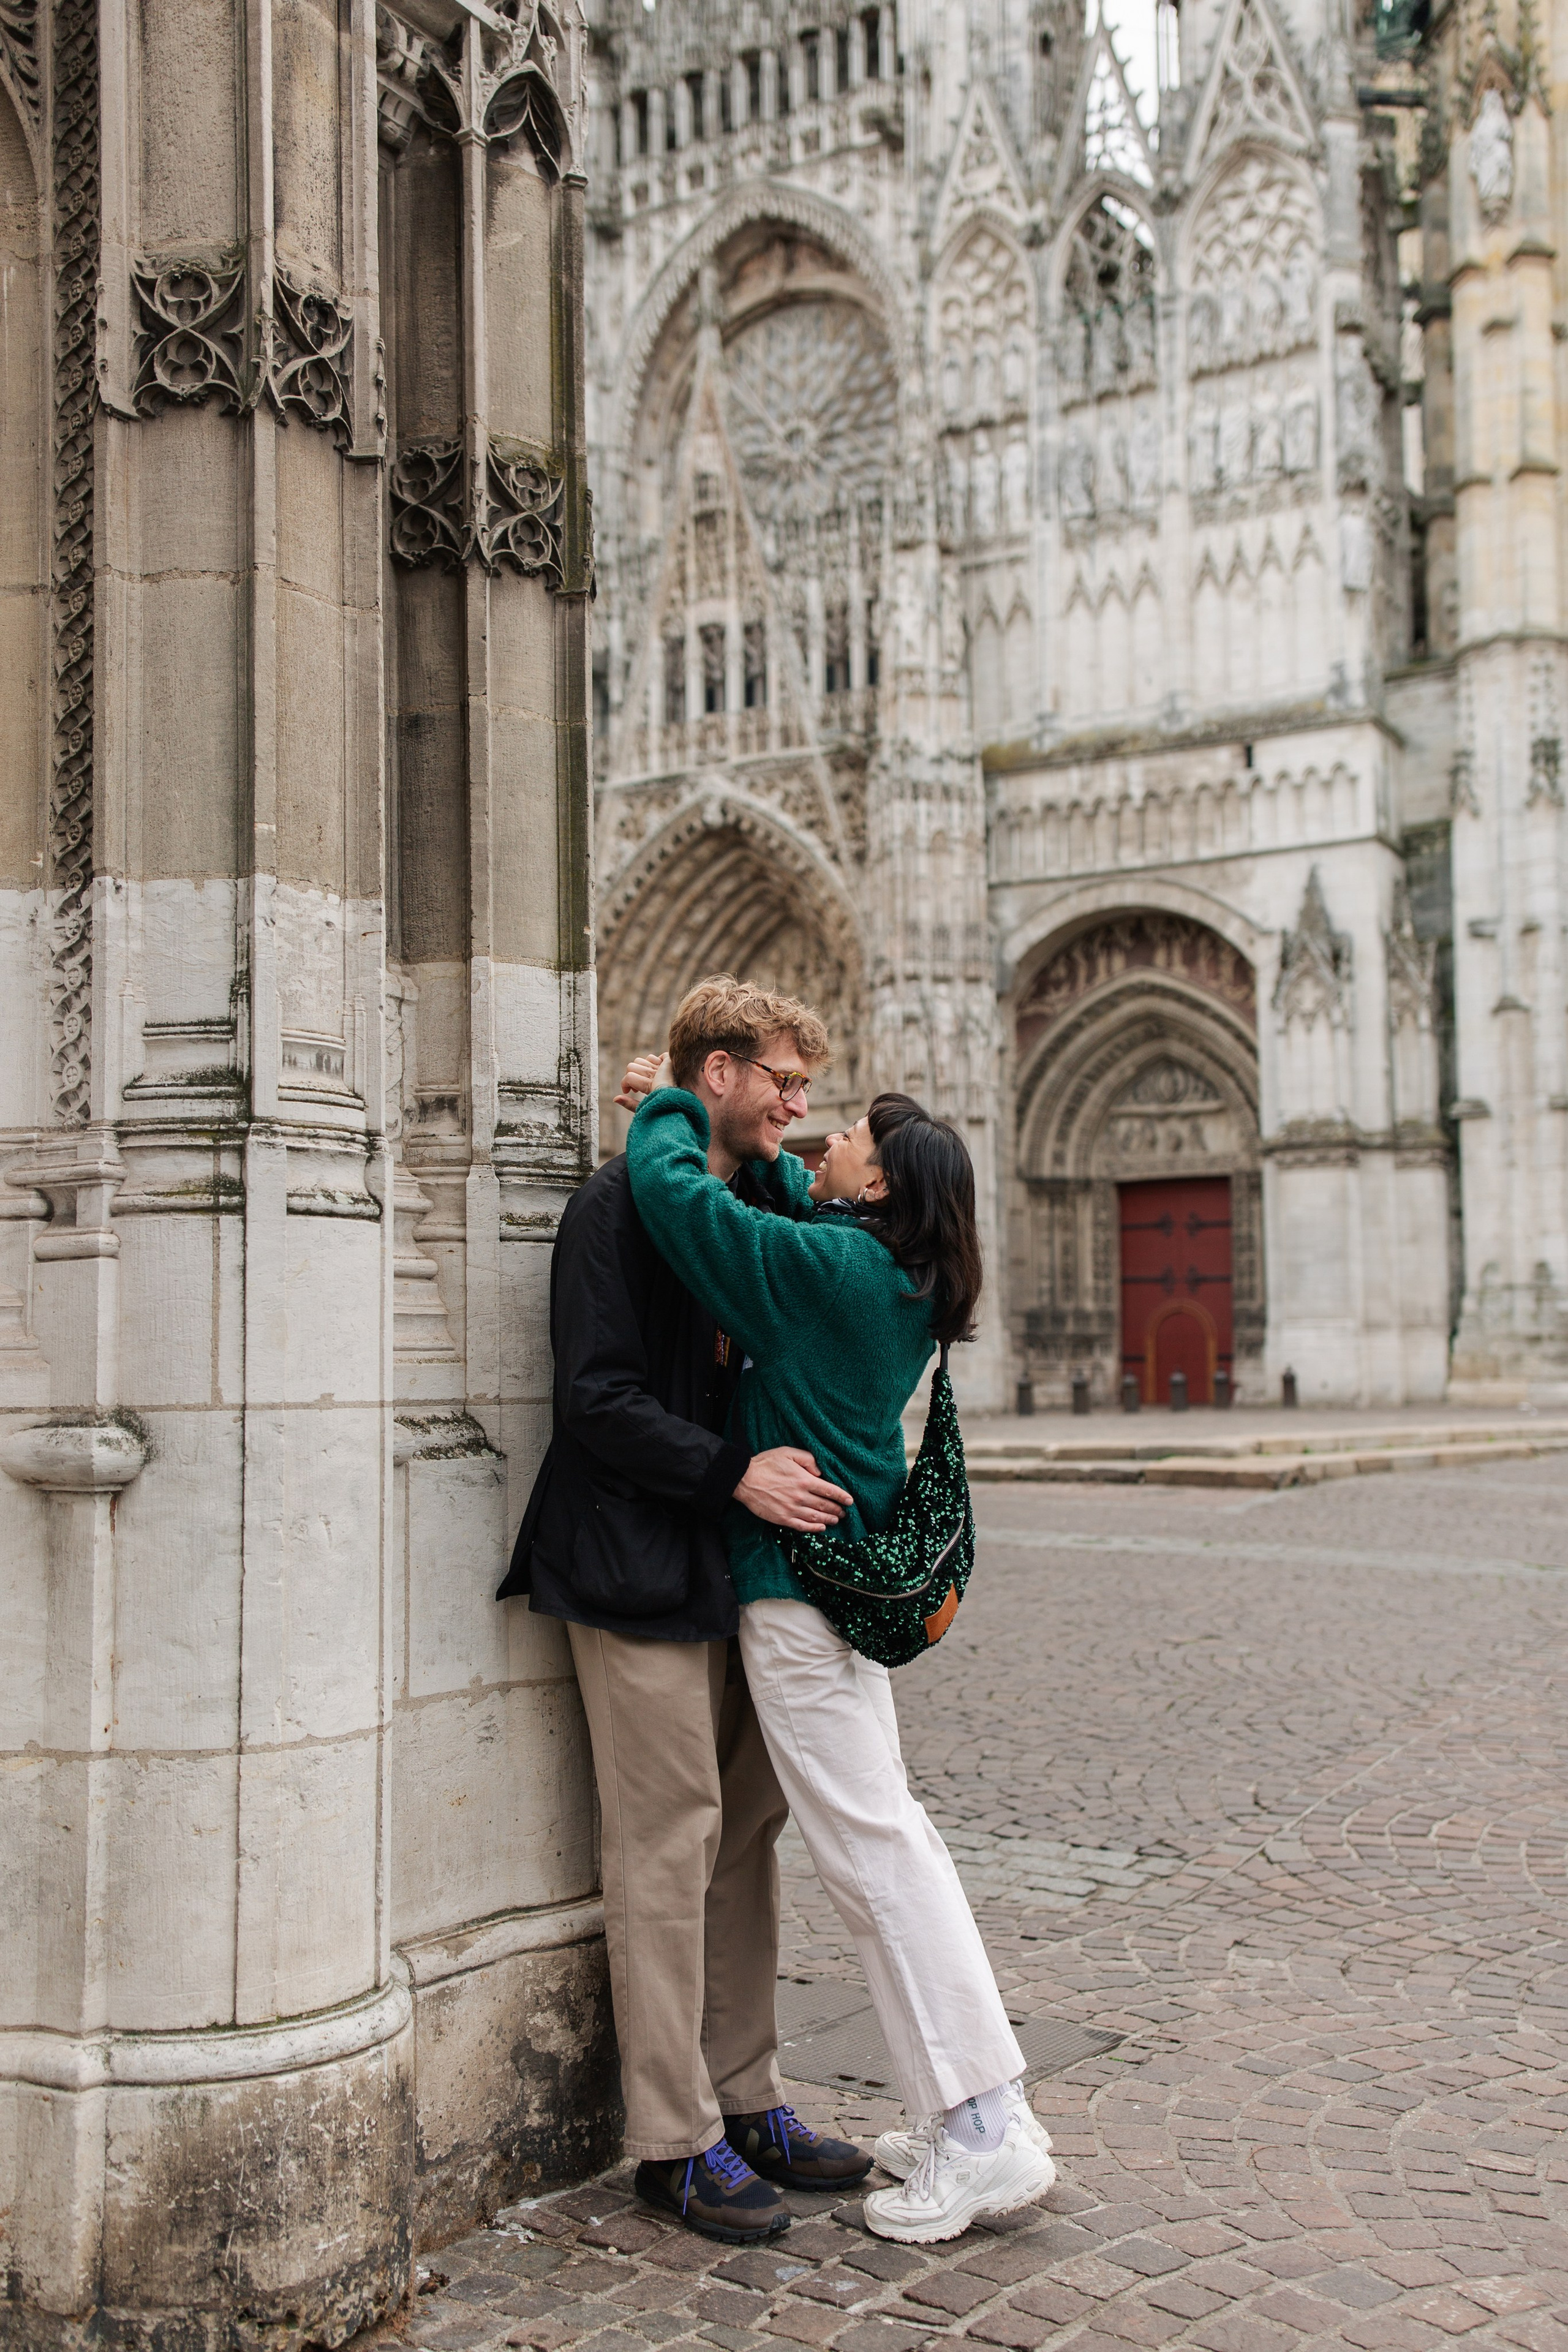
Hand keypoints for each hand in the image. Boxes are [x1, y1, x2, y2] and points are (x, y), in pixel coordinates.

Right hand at [614, 1050, 670, 1111]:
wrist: (685, 1105)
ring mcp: (662, 1068)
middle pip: (632, 1066)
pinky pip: (654, 1057)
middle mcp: (656, 1074)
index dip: (624, 1085)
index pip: (629, 1077)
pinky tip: (654, 1073)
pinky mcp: (669, 1064)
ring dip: (638, 1070)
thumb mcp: (646, 1110)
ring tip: (643, 1080)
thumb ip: (630, 1104)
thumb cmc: (665, 1110)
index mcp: (650, 1086)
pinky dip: (651, 1063)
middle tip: (635, 1087)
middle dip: (629, 1077)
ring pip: (640, 1060)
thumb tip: (615, 1099)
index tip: (628, 1092)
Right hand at [734, 1447, 853, 1533]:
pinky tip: (821, 1528)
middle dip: (837, 1509)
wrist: (744, 1479)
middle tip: (844, 1512)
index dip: (841, 1496)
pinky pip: (802, 1526)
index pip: (829, 1490)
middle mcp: (800, 1496)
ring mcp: (791, 1509)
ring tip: (836, 1520)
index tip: (850, 1501)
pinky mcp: (782, 1518)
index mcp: (804, 1480)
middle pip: (824, 1505)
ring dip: (829, 1519)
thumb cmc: (766, 1463)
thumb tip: (821, 1471)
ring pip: (816, 1517)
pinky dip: (814, 1529)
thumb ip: (808, 1459)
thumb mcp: (788, 1453)